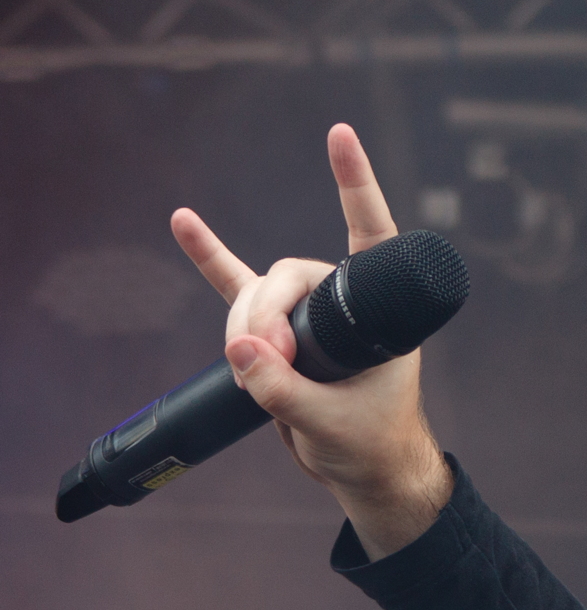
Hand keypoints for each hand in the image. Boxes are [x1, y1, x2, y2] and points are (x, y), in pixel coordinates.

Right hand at [170, 124, 451, 557]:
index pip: (370, 237)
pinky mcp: (277, 334)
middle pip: (287, 277)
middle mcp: (344, 303)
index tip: (339, 135)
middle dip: (264, 316)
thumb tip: (241, 350)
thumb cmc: (370, 445)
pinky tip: (184, 222)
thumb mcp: (331, 423)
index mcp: (379, 314)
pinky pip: (236, 288)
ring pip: (258, 292)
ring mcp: (308, 314)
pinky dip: (211, 259)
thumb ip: (284, 391)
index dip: (355, 185)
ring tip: (254, 372)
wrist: (364, 474)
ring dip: (244, 325)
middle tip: (265, 362)